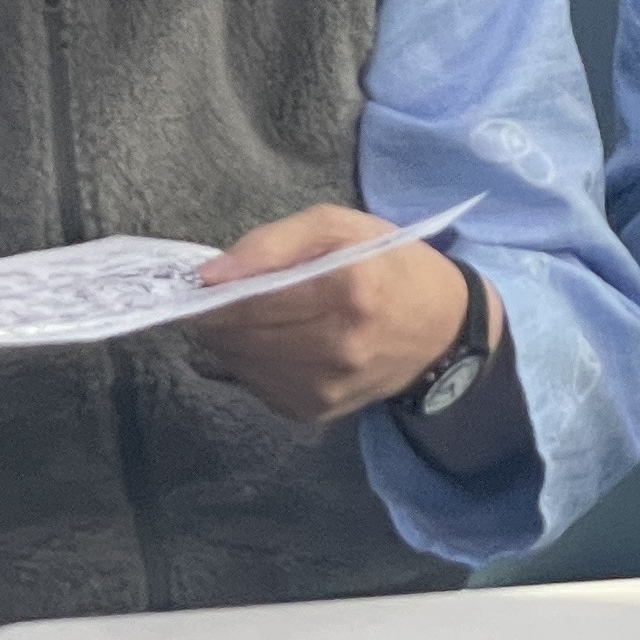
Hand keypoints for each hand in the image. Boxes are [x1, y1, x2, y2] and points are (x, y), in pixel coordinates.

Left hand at [189, 209, 470, 428]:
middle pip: (238, 337)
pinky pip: (255, 384)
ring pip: (239, 364)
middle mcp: (338, 349)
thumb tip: (211, 275)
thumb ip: (272, 243)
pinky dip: (251, 360)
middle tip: (224, 293)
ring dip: (231, 338)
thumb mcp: (339, 226)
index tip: (197, 281)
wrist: (442, 331)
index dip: (212, 294)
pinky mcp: (315, 413)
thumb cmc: (389, 266)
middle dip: (217, 315)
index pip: (250, 302)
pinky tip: (273, 340)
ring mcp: (326, 389)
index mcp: (348, 292)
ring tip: (252, 314)